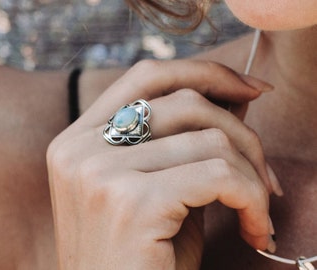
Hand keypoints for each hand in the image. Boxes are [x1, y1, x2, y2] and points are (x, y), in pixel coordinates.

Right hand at [47, 60, 277, 269]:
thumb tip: (237, 97)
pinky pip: (217, 175)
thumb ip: (189, 139)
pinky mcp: (131, 204)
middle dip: (243, 133)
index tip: (250, 87)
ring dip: (252, 174)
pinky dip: (251, 199)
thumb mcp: (163, 186)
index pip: (148, 76)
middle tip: (265, 174)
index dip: (205, 71)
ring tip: (258, 209)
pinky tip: (254, 228)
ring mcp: (99, 174)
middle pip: (185, 102)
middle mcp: (80, 149)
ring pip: (209, 139)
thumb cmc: (142, 254)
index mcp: (80, 138)